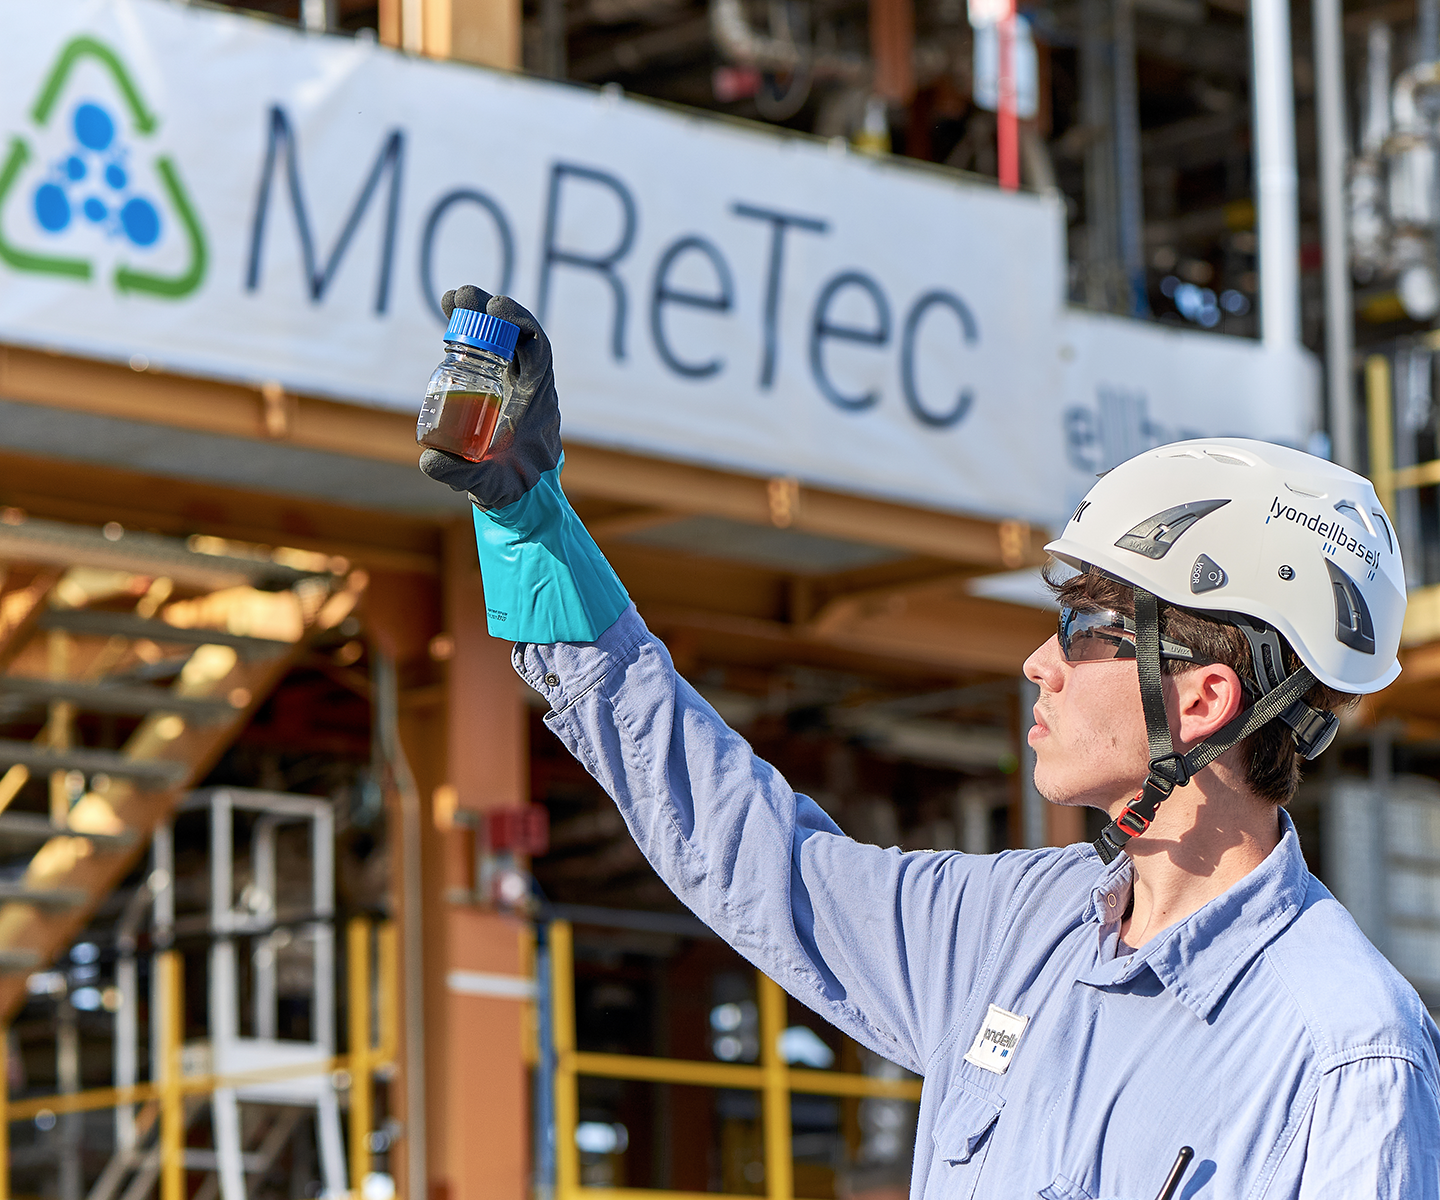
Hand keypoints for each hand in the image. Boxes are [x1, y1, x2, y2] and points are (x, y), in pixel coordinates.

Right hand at [419, 285, 562, 511]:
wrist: (521, 495)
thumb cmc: (510, 488)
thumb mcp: (486, 485)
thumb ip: (460, 475)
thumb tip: (428, 458)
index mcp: (538, 399)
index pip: (538, 349)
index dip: (519, 322)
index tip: (492, 307)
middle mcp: (531, 385)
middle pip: (518, 335)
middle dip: (491, 311)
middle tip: (459, 296)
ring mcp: (515, 384)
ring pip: (503, 339)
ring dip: (478, 317)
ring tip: (450, 299)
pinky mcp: (499, 387)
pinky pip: (490, 352)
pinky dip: (473, 334)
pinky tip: (449, 323)